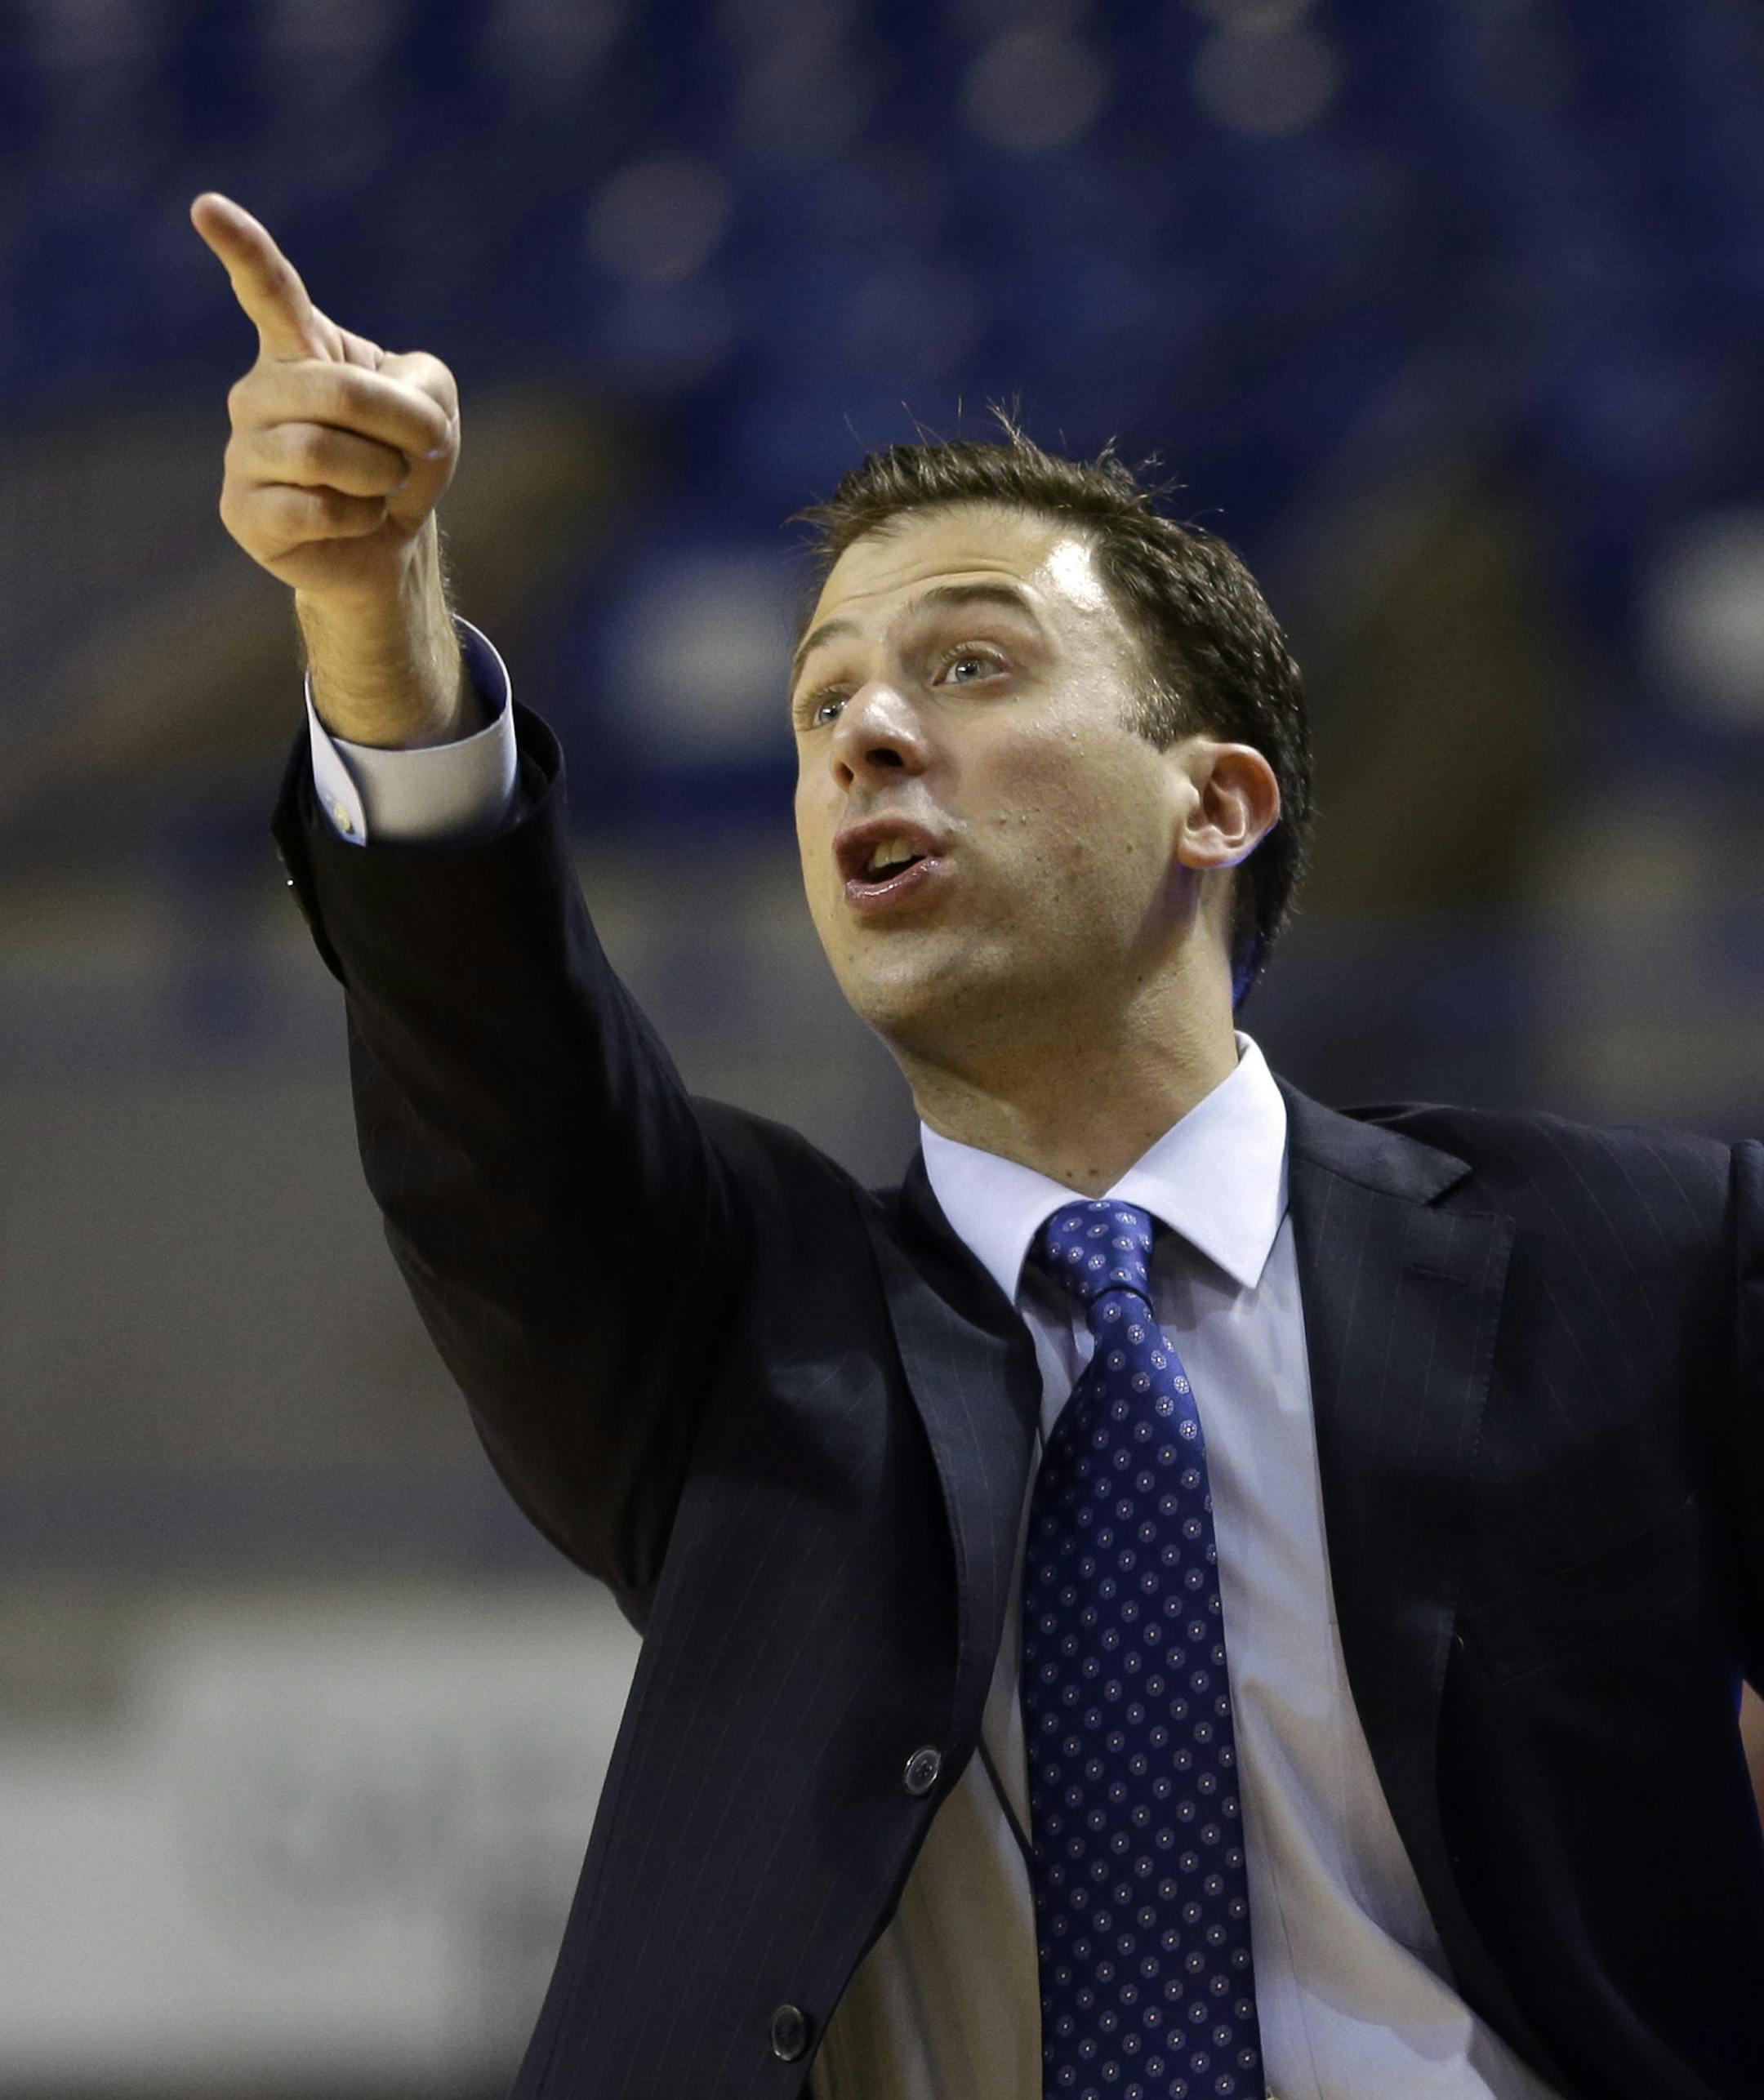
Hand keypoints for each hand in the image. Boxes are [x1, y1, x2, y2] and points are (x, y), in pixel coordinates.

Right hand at [191, 192, 470, 744]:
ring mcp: (242, 450)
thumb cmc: (402, 461)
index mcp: (299, 348)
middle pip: (334, 391)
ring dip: (380, 475)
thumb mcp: (435, 408)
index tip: (206, 206)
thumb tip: (372, 416)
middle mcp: (258, 390)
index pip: (271, 290)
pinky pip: (313, 508)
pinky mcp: (242, 511)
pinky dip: (360, 518)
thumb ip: (421, 385)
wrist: (387, 544)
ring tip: (379, 486)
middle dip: (398, 428)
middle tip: (410, 454)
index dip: (241, 247)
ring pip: (319, 450)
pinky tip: (353, 519)